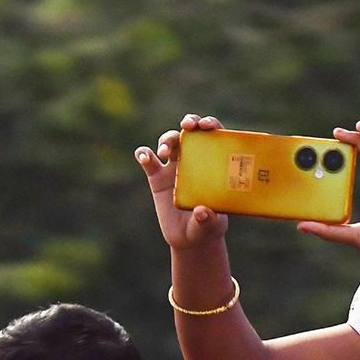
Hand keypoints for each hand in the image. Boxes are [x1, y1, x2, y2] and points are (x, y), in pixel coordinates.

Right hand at [135, 114, 228, 250]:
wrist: (188, 237)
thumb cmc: (207, 226)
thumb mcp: (210, 225)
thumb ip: (208, 219)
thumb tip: (202, 212)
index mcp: (212, 164)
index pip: (214, 136)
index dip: (211, 124)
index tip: (206, 125)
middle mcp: (194, 160)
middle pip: (190, 132)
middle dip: (190, 122)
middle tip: (188, 126)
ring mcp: (174, 167)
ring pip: (170, 141)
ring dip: (167, 140)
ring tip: (164, 152)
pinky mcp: (157, 177)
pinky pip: (148, 160)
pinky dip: (144, 154)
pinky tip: (144, 157)